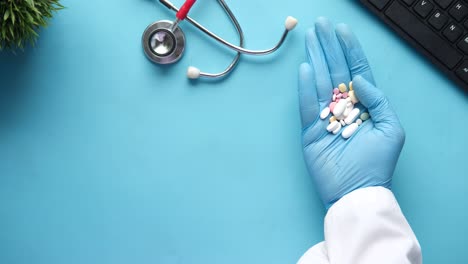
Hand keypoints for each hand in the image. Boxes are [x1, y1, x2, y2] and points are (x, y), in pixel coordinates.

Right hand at [298, 17, 405, 208]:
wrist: (356, 192)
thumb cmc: (377, 164)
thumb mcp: (391, 130)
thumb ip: (379, 101)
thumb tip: (360, 80)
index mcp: (364, 106)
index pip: (356, 72)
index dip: (349, 51)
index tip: (342, 31)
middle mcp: (344, 107)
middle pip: (335, 71)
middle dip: (328, 48)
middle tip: (321, 26)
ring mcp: (325, 117)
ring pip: (320, 82)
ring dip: (316, 59)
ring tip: (311, 38)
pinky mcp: (310, 130)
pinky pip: (307, 104)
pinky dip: (305, 87)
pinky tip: (306, 68)